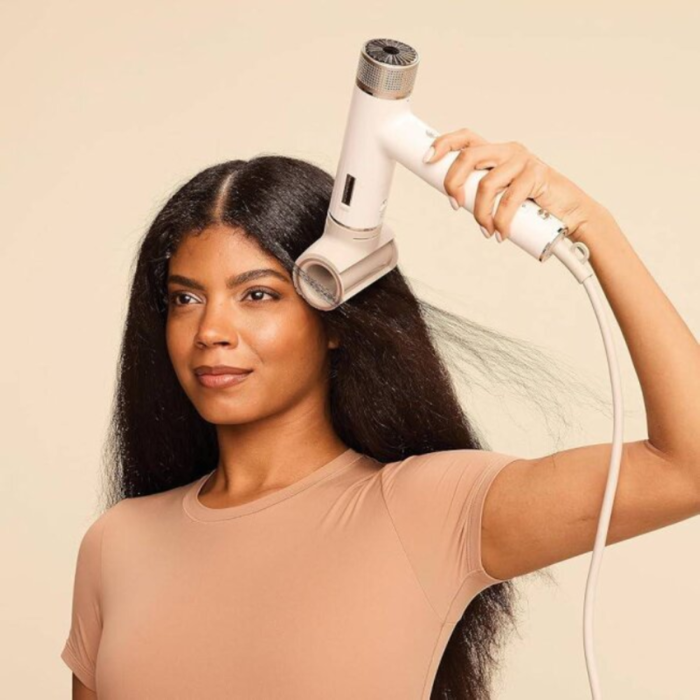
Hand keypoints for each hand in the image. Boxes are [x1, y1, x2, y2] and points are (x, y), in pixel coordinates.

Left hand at [424, 127, 607, 242]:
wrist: (569, 212)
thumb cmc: (532, 204)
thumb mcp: (500, 195)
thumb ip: (480, 192)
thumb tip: (454, 199)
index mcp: (496, 153)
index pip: (466, 138)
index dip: (444, 144)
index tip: (428, 159)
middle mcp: (507, 151)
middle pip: (469, 157)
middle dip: (454, 183)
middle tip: (456, 205)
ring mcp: (522, 161)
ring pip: (486, 184)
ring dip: (480, 213)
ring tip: (487, 229)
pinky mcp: (536, 175)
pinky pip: (508, 200)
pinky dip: (501, 221)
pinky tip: (501, 233)